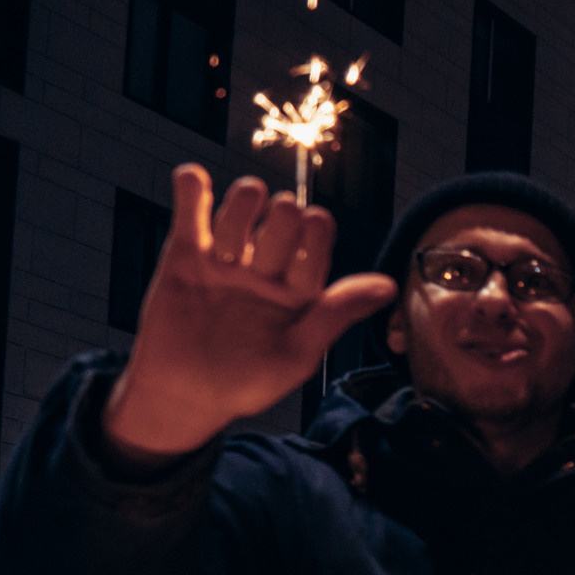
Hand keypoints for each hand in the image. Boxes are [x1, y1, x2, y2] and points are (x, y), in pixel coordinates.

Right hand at [102, 166, 398, 463]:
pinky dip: (191, 189)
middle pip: (281, 219)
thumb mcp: (297, 355)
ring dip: (242, 207)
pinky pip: (192, 212)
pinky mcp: (185, 255)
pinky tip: (194, 178)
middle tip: (271, 236)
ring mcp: (227, 258)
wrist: (184, 396)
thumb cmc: (246, 384)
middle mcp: (268, 267)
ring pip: (242, 208)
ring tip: (230, 242)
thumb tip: (390, 285)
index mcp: (301, 289)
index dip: (317, 229)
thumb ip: (336, 314)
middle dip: (282, 217)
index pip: (317, 242)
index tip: (315, 224)